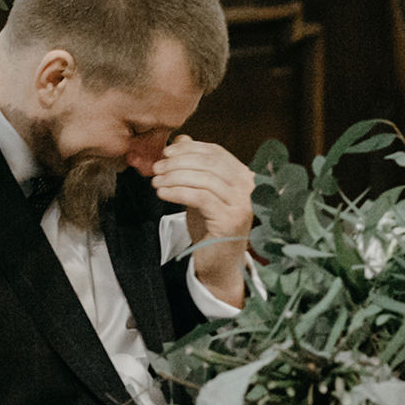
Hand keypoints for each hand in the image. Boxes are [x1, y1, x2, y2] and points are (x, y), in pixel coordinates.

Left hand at [152, 134, 252, 306]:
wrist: (217, 264)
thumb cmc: (209, 228)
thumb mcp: (201, 192)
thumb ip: (195, 167)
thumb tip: (182, 139)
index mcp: (243, 177)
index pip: (216, 152)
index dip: (190, 149)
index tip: (167, 152)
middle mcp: (248, 188)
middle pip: (210, 163)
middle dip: (179, 163)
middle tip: (156, 168)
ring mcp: (241, 204)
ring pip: (204, 179)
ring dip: (175, 177)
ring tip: (156, 182)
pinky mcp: (230, 220)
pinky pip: (200, 197)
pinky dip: (178, 192)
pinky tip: (162, 194)